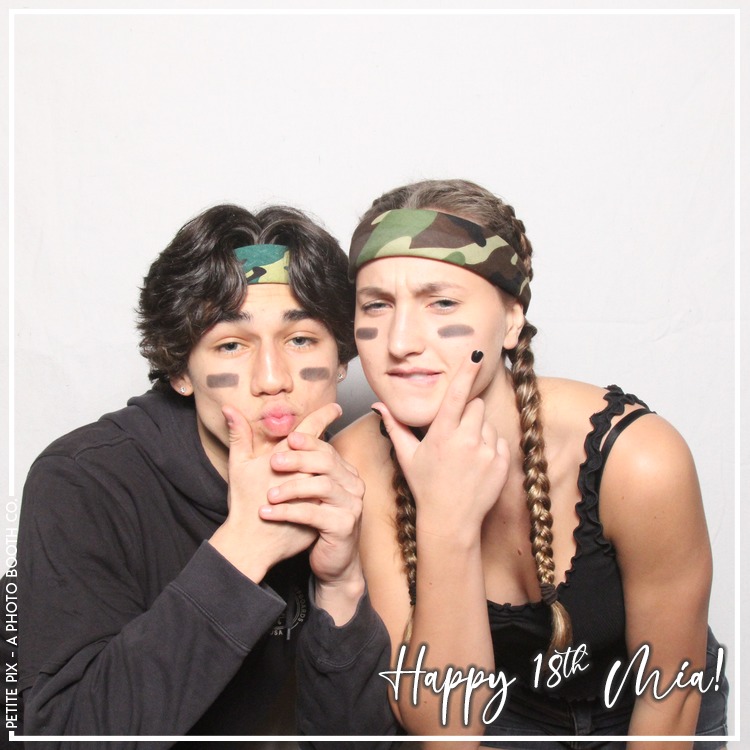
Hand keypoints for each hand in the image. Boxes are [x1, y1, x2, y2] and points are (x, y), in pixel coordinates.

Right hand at [208, 404, 330, 581]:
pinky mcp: (322, 510)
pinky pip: (334, 493)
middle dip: (333, 435)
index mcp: (285, 458)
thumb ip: (239, 434)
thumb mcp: (239, 466)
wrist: (252, 544)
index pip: (310, 431)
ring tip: (338, 449)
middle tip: (340, 420)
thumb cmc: (243, 503)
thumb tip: (229, 407)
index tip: (335, 408)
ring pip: (333, 470)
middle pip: (326, 448)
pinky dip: (335, 483)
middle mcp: (304, 473)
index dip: (324, 416)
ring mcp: (315, 493)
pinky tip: (338, 477)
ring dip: (336, 460)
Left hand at [261, 404, 366, 622]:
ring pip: (321, 486)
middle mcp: (353, 485)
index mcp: (345, 472)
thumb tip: (270, 431)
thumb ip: (294, 463)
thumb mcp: (304, 491)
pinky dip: (289, 512)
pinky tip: (268, 514)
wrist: (333, 561)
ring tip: (269, 495)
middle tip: (273, 463)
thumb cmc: (315, 521)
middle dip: (298, 460)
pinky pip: (314, 513)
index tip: (288, 438)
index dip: (308, 442)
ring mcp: (352, 505)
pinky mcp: (344, 526)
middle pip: (326, 462)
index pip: (327, 449)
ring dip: (291, 488)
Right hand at [376, 351, 510, 542]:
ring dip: (478, 430)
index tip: (476, 355)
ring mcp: (486, 451)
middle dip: (467, 413)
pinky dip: (489, 446)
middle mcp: (466, 440)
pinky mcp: (502, 461)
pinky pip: (498, 440)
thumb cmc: (426, 486)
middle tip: (455, 433)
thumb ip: (395, 426)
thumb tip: (378, 406)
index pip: (456, 395)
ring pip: (487, 422)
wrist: (451, 520)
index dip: (466, 372)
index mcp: (442, 434)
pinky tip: (476, 464)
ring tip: (465, 453)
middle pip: (475, 405)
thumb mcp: (408, 456)